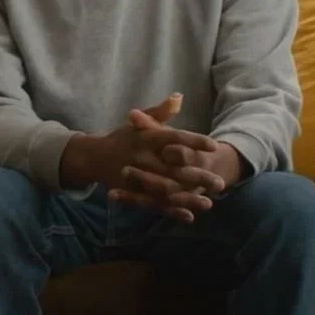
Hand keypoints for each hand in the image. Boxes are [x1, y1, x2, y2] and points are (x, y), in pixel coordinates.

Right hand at [61, 94, 219, 221]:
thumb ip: (160, 112)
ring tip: (209, 202)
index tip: (214, 145)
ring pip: (166, 190)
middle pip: (174, 168)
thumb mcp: (139, 123)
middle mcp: (142, 158)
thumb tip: (179, 97)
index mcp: (146, 138)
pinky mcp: (134, 193)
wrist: (94, 158)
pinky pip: (154, 204)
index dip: (194, 141)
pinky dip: (171, 212)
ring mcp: (138, 178)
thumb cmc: (123, 138)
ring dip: (188, 198)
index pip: (173, 137)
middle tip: (220, 182)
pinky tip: (189, 217)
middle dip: (198, 176)